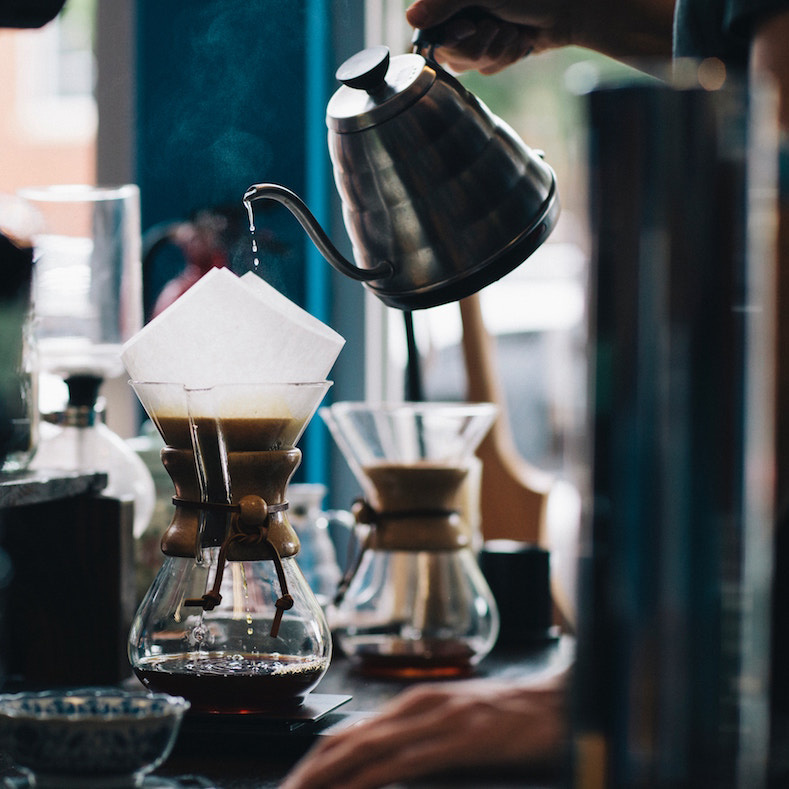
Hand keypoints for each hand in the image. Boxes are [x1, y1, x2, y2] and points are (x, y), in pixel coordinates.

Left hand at [280, 669, 567, 788]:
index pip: (347, 732)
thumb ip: (419, 736)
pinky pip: (402, 763)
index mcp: (413, 702)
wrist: (559, 700)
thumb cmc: (510, 716)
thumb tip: (383, 760)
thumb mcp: (455, 721)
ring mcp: (435, 720)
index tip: (292, 784)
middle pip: (345, 740)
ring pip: (365, 750)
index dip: (314, 760)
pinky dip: (368, 779)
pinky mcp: (458, 739)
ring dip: (326, 777)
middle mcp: (416, 706)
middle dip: (308, 772)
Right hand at [406, 0, 572, 73]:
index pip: (428, 32)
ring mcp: (477, 35)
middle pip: (449, 55)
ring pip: (470, 65)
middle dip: (478, 46)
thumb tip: (410, 17)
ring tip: (512, 31)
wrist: (569, 8)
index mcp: (452, 1)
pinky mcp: (493, 50)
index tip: (469, 27)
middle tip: (496, 26)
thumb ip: (444, 3)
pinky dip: (506, 57)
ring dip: (496, 51)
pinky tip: (519, 41)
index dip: (449, 38)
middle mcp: (460, 16)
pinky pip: (488, 69)